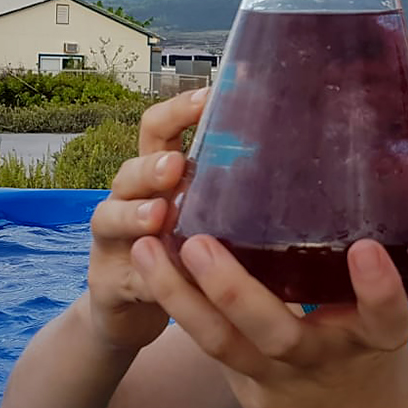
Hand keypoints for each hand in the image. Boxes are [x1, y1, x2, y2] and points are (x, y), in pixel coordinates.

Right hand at [83, 87, 207, 352]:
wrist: (131, 310)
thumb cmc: (180, 254)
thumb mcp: (205, 218)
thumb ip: (232, 192)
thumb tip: (299, 162)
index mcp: (156, 176)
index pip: (159, 130)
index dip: (178, 112)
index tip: (209, 97)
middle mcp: (128, 199)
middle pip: (130, 169)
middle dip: (152, 166)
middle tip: (175, 167)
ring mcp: (112, 241)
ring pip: (109, 217)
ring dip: (132, 215)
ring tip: (158, 216)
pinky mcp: (108, 282)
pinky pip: (122, 277)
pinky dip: (141, 279)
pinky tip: (158, 284)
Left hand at [130, 231, 407, 407]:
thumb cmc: (375, 373)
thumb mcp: (382, 332)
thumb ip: (354, 282)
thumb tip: (321, 203)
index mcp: (376, 343)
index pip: (386, 317)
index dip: (379, 289)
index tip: (366, 250)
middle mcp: (326, 363)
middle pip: (278, 334)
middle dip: (233, 289)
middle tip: (199, 243)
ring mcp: (283, 386)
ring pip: (224, 347)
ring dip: (179, 297)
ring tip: (147, 251)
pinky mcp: (252, 400)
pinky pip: (214, 353)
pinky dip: (186, 311)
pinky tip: (154, 273)